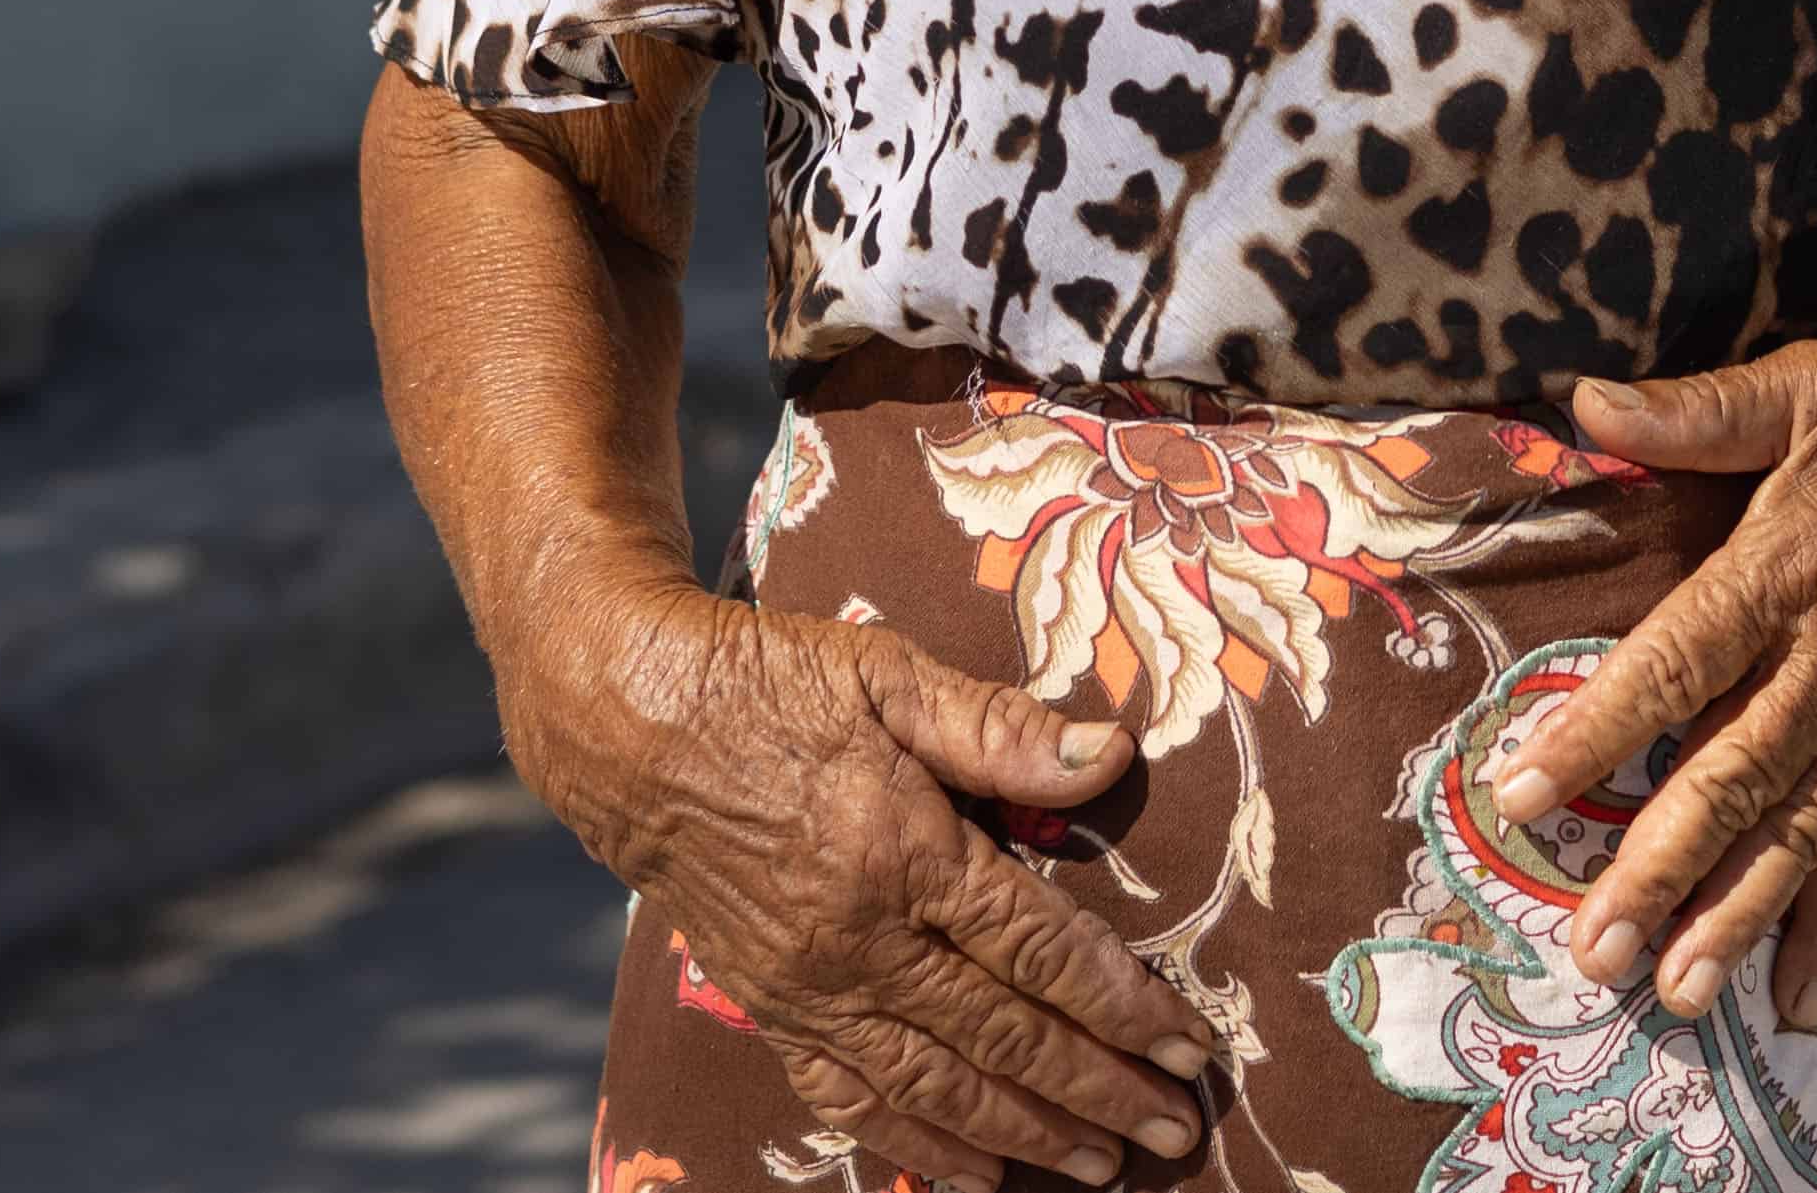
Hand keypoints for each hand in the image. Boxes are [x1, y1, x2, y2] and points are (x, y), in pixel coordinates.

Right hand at [503, 579, 1220, 1189]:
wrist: (625, 725)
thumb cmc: (766, 682)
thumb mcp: (886, 672)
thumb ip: (999, 727)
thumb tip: (1111, 755)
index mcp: (902, 854)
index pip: (1040, 951)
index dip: (1124, 1008)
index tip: (1191, 1049)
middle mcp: (859, 942)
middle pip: (1004, 1037)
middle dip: (1100, 1092)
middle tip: (1174, 1134)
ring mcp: (809, 988)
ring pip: (937, 1088)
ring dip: (1028, 1135)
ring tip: (1104, 1167)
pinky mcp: (769, 1009)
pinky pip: (850, 1100)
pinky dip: (920, 1144)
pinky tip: (977, 1173)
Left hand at [1486, 321, 1816, 1028]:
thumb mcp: (1810, 386)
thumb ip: (1697, 411)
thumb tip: (1583, 401)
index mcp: (1781, 570)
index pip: (1673, 661)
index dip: (1595, 728)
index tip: (1517, 792)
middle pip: (1731, 778)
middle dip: (1656, 869)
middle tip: (1590, 950)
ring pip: (1798, 831)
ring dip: (1735, 917)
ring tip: (1675, 996)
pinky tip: (1797, 996)